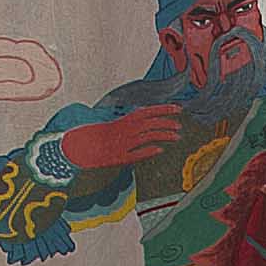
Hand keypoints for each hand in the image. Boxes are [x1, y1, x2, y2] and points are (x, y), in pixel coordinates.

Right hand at [66, 102, 184, 165]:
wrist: (87, 146)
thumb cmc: (107, 135)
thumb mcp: (123, 123)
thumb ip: (138, 120)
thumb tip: (155, 117)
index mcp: (127, 119)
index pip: (149, 110)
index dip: (165, 109)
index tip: (178, 109)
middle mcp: (127, 129)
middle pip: (151, 123)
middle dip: (167, 123)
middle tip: (179, 126)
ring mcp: (124, 142)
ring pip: (147, 136)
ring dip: (163, 135)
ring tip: (176, 137)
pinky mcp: (120, 156)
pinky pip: (137, 153)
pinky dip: (148, 151)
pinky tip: (159, 150)